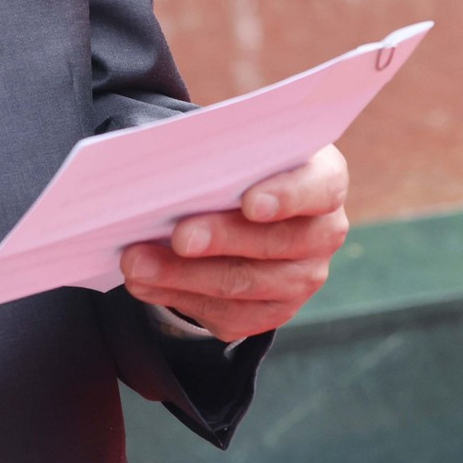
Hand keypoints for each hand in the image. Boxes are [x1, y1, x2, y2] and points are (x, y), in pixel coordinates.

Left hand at [119, 144, 349, 345]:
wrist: (245, 208)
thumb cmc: (241, 166)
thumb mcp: (240, 148)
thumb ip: (221, 154)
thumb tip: (169, 166)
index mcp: (325, 181)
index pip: (319, 189)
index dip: (288, 196)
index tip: (250, 202)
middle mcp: (322, 234)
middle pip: (275, 243)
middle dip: (221, 239)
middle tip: (179, 236)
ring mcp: (300, 279)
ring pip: (243, 285)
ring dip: (184, 276)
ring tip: (137, 264)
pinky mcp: (270, 312)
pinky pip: (226, 314)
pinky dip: (178, 297)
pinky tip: (145, 283)